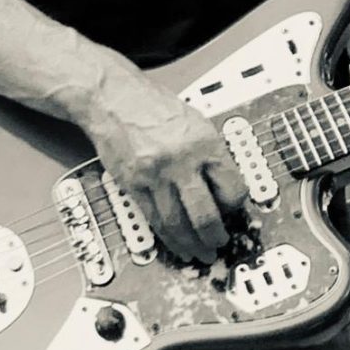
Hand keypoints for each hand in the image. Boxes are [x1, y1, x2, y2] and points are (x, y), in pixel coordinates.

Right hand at [84, 69, 247, 264]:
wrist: (114, 97)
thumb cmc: (154, 106)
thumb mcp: (196, 122)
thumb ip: (210, 153)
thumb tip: (225, 184)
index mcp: (204, 143)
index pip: (231, 188)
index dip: (235, 206)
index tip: (233, 211)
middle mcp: (181, 161)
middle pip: (205, 215)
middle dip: (215, 236)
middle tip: (219, 244)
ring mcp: (155, 175)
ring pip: (177, 224)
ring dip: (191, 244)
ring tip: (199, 252)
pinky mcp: (134, 185)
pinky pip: (154, 220)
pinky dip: (167, 237)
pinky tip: (176, 243)